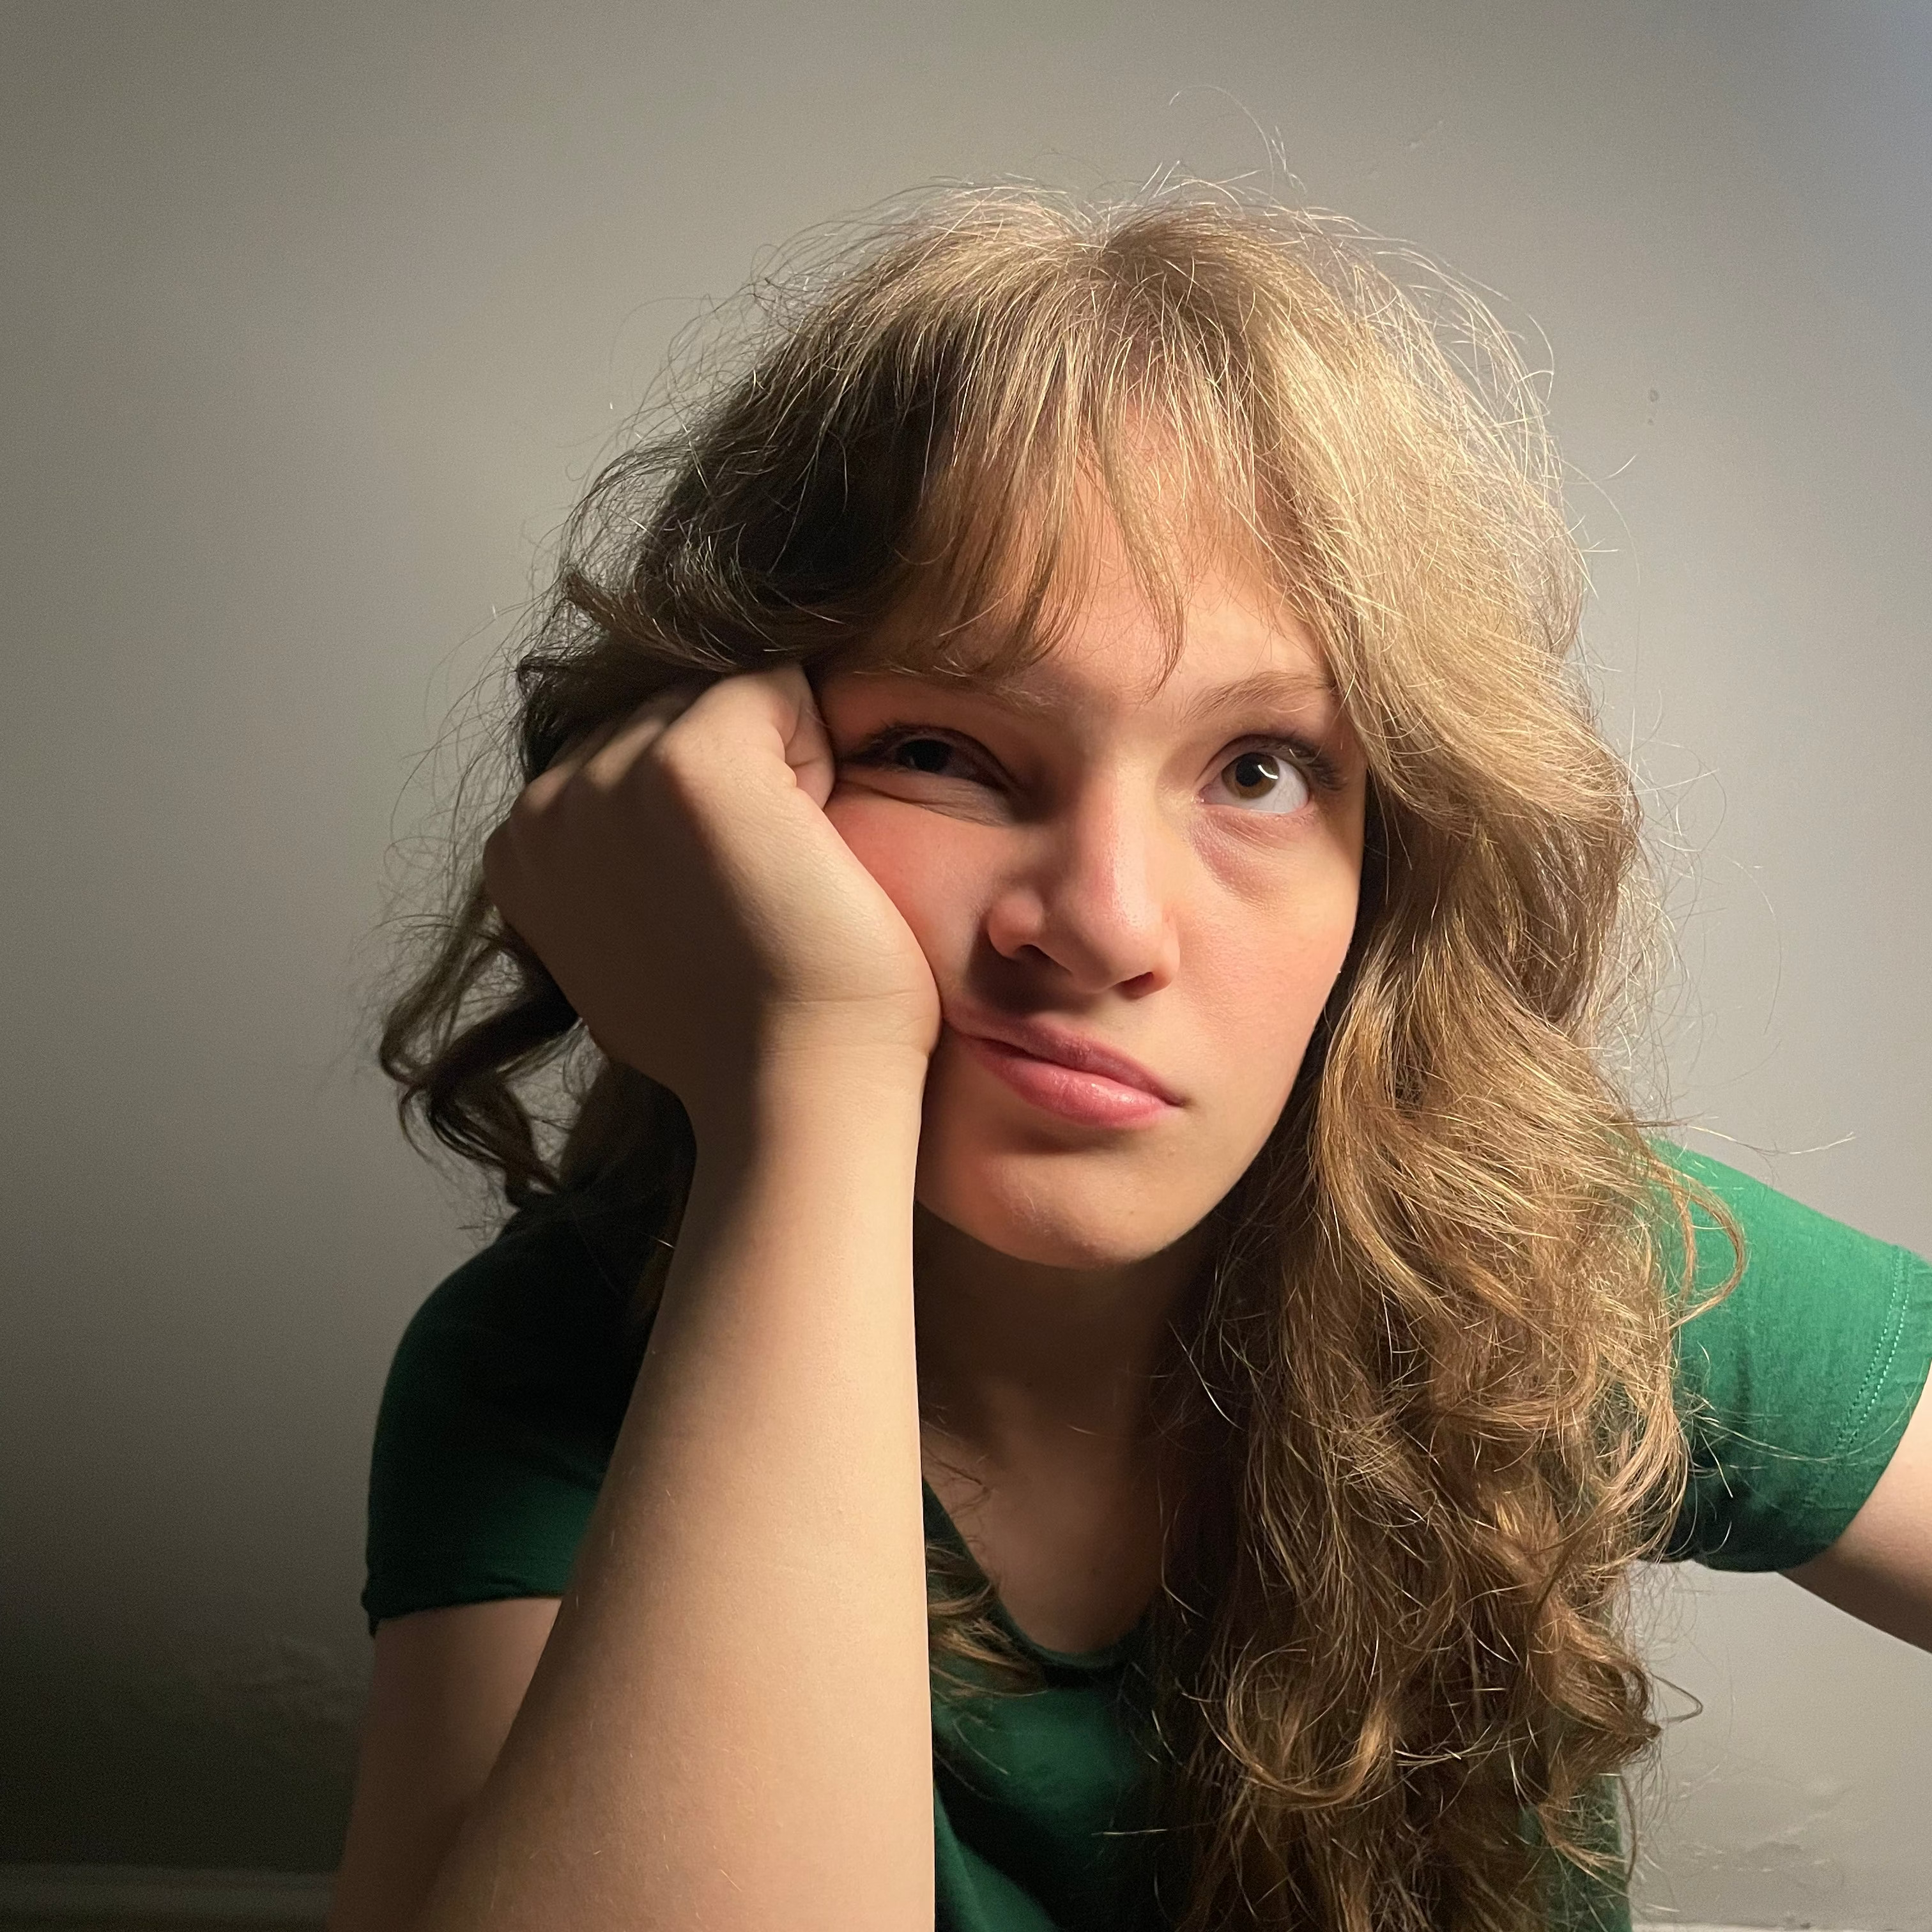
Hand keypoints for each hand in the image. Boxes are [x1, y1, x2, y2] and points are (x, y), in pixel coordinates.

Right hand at [482, 664, 939, 1142]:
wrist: (799, 1085)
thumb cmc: (745, 1031)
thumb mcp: (631, 940)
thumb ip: (612, 859)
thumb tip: (642, 816)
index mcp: (522, 847)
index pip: (632, 741)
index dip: (703, 811)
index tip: (716, 904)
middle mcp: (547, 806)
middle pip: (675, 706)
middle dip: (739, 775)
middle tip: (756, 892)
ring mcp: (609, 781)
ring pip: (726, 697)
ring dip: (778, 766)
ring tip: (776, 875)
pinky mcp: (687, 765)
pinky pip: (777, 687)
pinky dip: (817, 753)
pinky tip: (806, 845)